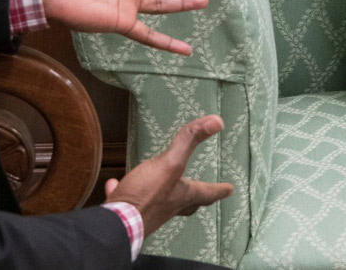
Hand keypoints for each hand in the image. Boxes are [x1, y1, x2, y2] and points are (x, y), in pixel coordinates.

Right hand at [105, 115, 234, 235]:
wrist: (115, 225)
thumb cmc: (146, 196)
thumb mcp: (170, 163)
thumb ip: (189, 141)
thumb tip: (217, 120)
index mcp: (181, 195)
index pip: (206, 192)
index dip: (219, 189)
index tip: (230, 189)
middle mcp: (167, 207)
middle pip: (187, 204)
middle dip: (196, 199)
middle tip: (204, 196)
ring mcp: (147, 213)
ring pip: (160, 204)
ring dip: (164, 195)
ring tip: (161, 186)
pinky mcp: (126, 214)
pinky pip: (128, 200)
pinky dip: (124, 191)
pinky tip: (114, 185)